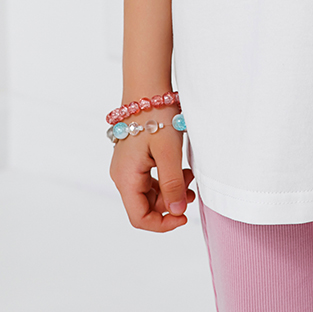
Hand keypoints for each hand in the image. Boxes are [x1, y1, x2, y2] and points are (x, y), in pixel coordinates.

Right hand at [110, 111, 195, 231]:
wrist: (147, 88)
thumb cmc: (157, 116)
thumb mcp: (169, 153)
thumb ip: (172, 185)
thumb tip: (176, 212)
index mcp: (125, 178)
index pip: (139, 218)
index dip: (162, 223)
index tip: (184, 216)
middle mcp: (121, 175)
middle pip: (145, 206)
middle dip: (170, 203)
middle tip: (191, 188)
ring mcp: (127, 167)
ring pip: (149, 192)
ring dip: (170, 189)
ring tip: (189, 176)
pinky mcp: (134, 158)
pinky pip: (149, 178)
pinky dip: (166, 178)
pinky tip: (181, 168)